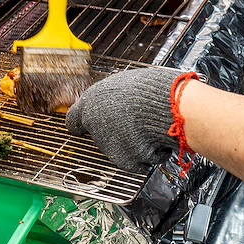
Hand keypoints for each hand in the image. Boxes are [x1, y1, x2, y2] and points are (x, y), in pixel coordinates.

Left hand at [66, 67, 192, 172]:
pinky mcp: (125, 161)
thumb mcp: (126, 83)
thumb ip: (114, 96)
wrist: (170, 106)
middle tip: (132, 124)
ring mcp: (108, 145)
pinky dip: (145, 155)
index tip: (87, 126)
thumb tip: (118, 100)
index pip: (73, 120)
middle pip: (99, 135)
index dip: (83, 123)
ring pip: (117, 148)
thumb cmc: (152, 89)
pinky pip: (135, 160)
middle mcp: (94, 125)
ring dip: (131, 143)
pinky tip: (155, 141)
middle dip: (114, 133)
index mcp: (90, 102)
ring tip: (149, 129)